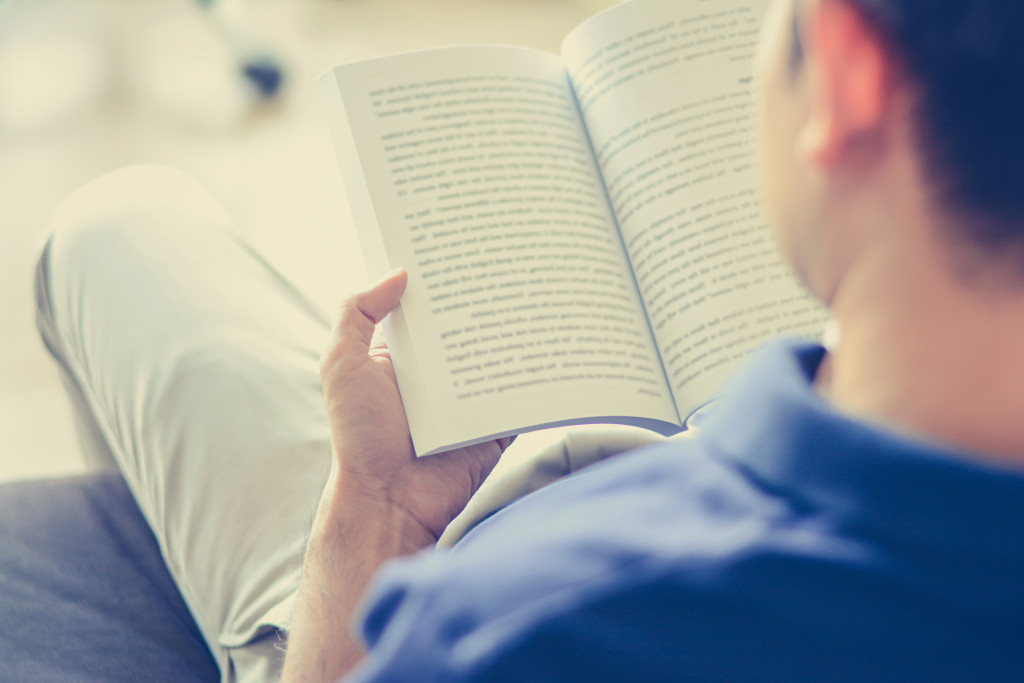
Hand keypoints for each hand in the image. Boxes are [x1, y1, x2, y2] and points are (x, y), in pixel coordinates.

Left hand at [283, 269, 511, 682]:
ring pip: (504, 353)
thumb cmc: (359, 437)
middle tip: (523, 255)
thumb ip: (358, 313)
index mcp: (407, 351)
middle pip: (474, 324)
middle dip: (494, 295)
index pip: (432, 303)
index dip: (447, 274)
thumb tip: (400, 271)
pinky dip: (542, 377)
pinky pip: (524, 394)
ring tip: (548, 291)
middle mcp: (443, 370)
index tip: (473, 237)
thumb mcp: (342, 366)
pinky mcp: (498, 422)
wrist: (391, 502)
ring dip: (523, 331)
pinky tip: (559, 346)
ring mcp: (473, 396)